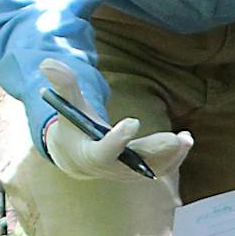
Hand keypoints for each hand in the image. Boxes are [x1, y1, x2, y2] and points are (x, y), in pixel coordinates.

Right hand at [40, 57, 191, 184]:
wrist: (79, 157)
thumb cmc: (74, 129)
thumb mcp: (68, 108)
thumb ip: (63, 86)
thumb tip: (48, 62)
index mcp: (91, 155)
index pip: (104, 151)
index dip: (118, 139)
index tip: (132, 121)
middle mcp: (111, 169)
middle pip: (135, 163)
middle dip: (155, 150)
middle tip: (173, 139)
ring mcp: (128, 173)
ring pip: (153, 168)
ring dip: (172, 156)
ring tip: (186, 138)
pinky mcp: (140, 173)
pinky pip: (160, 169)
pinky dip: (175, 158)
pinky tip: (186, 141)